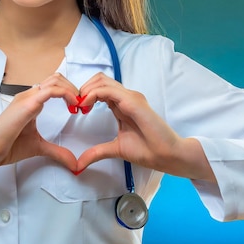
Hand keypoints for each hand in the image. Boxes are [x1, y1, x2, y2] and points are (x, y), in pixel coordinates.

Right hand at [0, 72, 79, 169]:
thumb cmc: (7, 146)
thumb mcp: (39, 147)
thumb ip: (57, 152)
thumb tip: (74, 163)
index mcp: (31, 101)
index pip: (54, 85)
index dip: (70, 92)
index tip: (79, 108)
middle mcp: (29, 95)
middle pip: (57, 78)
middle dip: (74, 88)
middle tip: (82, 105)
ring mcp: (27, 97)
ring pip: (55, 80)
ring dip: (72, 90)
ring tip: (79, 105)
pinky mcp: (27, 104)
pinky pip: (51, 90)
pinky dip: (67, 94)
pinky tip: (73, 106)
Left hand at [75, 73, 215, 181]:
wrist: (167, 155)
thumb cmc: (147, 150)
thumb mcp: (115, 149)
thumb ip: (97, 152)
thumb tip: (79, 164)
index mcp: (122, 104)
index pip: (100, 88)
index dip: (85, 95)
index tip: (77, 110)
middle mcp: (126, 96)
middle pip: (99, 79)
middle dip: (83, 89)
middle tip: (76, 106)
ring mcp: (130, 97)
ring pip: (102, 80)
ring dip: (86, 90)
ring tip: (80, 106)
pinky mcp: (133, 101)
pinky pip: (107, 90)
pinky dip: (92, 95)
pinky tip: (86, 106)